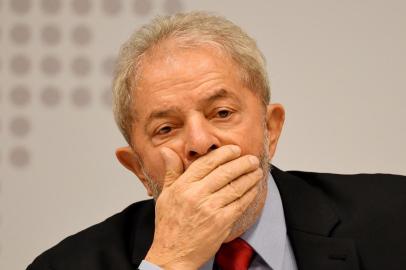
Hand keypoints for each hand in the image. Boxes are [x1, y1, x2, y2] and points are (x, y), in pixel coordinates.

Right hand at [145, 145, 262, 268]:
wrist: (173, 254)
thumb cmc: (169, 225)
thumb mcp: (165, 195)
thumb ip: (171, 171)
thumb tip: (167, 151)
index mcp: (183, 186)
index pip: (206, 163)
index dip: (224, 154)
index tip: (235, 149)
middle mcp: (197, 195)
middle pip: (225, 172)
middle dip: (242, 163)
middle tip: (252, 159)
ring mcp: (210, 209)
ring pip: (235, 187)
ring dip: (249, 177)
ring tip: (257, 171)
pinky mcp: (221, 222)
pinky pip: (240, 204)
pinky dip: (249, 194)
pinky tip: (254, 188)